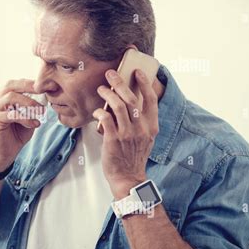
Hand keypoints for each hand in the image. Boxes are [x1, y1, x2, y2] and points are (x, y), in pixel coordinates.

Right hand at [0, 79, 45, 170]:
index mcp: (5, 96)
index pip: (18, 83)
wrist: (6, 152)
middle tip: (44, 92)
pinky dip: (26, 118)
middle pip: (11, 86)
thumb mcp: (29, 116)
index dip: (33, 83)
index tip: (49, 86)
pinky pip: (11, 115)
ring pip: (10, 98)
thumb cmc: (17, 132)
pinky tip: (35, 124)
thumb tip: (48, 95)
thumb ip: (34, 105)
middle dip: (29, 87)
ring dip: (28, 103)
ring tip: (41, 111)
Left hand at [93, 69, 158, 198]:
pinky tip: (97, 111)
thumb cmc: (133, 156)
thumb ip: (141, 122)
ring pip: (118, 106)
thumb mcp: (145, 138)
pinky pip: (105, 119)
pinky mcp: (113, 140)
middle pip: (131, 99)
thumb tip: (128, 103)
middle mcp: (141, 129)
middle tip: (110, 74)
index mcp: (151, 127)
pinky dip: (100, 111)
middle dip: (120, 83)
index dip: (145, 84)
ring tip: (101, 89)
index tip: (137, 72)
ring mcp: (127, 134)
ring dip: (107, 94)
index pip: (151, 100)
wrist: (128, 177)